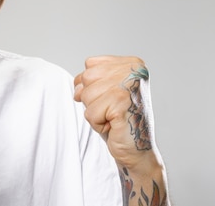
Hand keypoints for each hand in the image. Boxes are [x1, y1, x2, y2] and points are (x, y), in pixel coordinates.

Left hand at [73, 55, 157, 169]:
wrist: (138, 149)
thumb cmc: (120, 119)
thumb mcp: (105, 91)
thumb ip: (91, 80)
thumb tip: (77, 88)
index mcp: (132, 64)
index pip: (90, 64)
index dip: (92, 84)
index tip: (110, 97)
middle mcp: (133, 71)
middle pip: (87, 78)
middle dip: (92, 99)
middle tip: (112, 110)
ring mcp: (128, 86)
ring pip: (86, 95)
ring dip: (94, 112)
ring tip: (113, 118)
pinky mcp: (121, 105)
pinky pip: (90, 113)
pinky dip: (97, 124)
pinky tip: (114, 126)